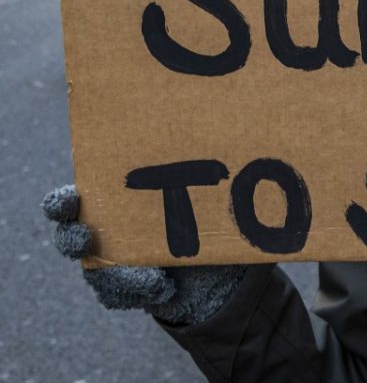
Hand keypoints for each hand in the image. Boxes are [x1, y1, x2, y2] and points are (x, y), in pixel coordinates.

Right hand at [42, 185, 245, 324]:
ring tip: (154, 278)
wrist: (208, 263)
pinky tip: (165, 287)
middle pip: (69, 238)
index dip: (62, 202)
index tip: (72, 200)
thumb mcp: (194, 197)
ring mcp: (104, 265)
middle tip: (86, 239)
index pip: (68, 202)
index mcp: (107, 205)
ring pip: (96, 273)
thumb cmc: (196, 218)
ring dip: (123, 276)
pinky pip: (117, 296)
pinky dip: (142, 292)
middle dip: (72, 239)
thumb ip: (191, 183)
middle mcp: (98, 234)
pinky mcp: (119, 292)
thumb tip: (211, 163)